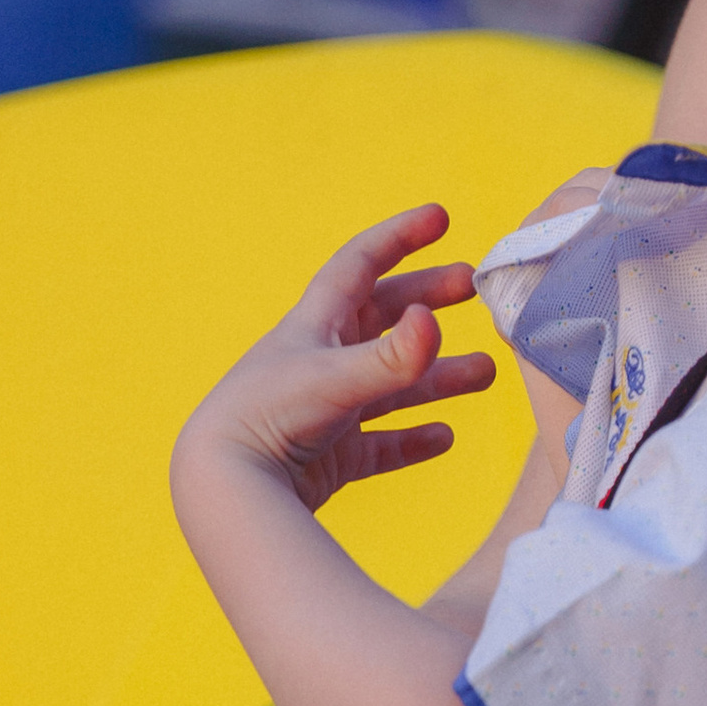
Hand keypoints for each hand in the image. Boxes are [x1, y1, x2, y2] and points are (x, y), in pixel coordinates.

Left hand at [174, 204, 495, 524]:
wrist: (221, 488)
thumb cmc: (267, 420)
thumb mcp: (333, 379)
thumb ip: (389, 357)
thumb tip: (431, 322)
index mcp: (315, 325)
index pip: (361, 263)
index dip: (399, 237)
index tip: (440, 217)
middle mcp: (320, 360)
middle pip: (383, 317)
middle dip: (428, 299)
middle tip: (474, 289)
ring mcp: (325, 410)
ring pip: (391, 384)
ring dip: (437, 375)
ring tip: (485, 373)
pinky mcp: (328, 457)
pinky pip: (381, 443)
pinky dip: (412, 438)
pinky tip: (443, 437)